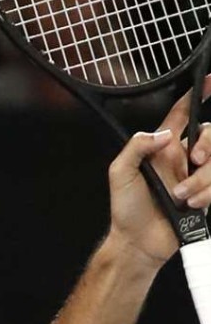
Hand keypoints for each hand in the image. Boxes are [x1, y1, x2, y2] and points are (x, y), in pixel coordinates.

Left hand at [107, 75, 210, 269]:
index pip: (182, 115)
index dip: (197, 97)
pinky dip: (207, 194)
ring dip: (202, 180)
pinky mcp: (207, 194)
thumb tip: (163, 133)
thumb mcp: (120, 173)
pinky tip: (191, 205)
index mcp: (161, 149)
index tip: (210, 81)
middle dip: (208, 147)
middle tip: (193, 161)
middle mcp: (182, 159)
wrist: (139, 242)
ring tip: (182, 197)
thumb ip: (136, 147)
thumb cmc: (126, 209)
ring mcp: (196, 176)